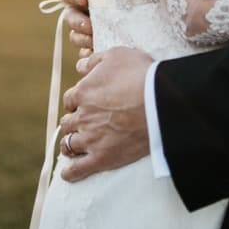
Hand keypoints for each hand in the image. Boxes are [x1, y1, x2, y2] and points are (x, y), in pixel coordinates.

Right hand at [56, 0, 92, 59]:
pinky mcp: (104, 40)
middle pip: (69, 15)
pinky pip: (90, 52)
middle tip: (89, 26)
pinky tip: (97, 55)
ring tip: (94, 41)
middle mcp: (84, 5)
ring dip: (82, 39)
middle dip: (76, 22)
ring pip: (77, 35)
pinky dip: (90, 55)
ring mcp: (93, 23)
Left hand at [59, 47, 153, 181]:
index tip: (82, 104)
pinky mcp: (102, 158)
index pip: (70, 99)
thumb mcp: (116, 55)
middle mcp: (82, 117)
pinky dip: (70, 172)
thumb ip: (94, 61)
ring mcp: (90, 139)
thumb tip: (79, 66)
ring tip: (72, 146)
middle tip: (81, 124)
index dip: (76, 101)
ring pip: (69, 145)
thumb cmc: (140, 75)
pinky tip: (68, 174)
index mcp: (83, 92)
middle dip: (73, 122)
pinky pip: (78, 169)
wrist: (159, 102)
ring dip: (69, 144)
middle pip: (68, 123)